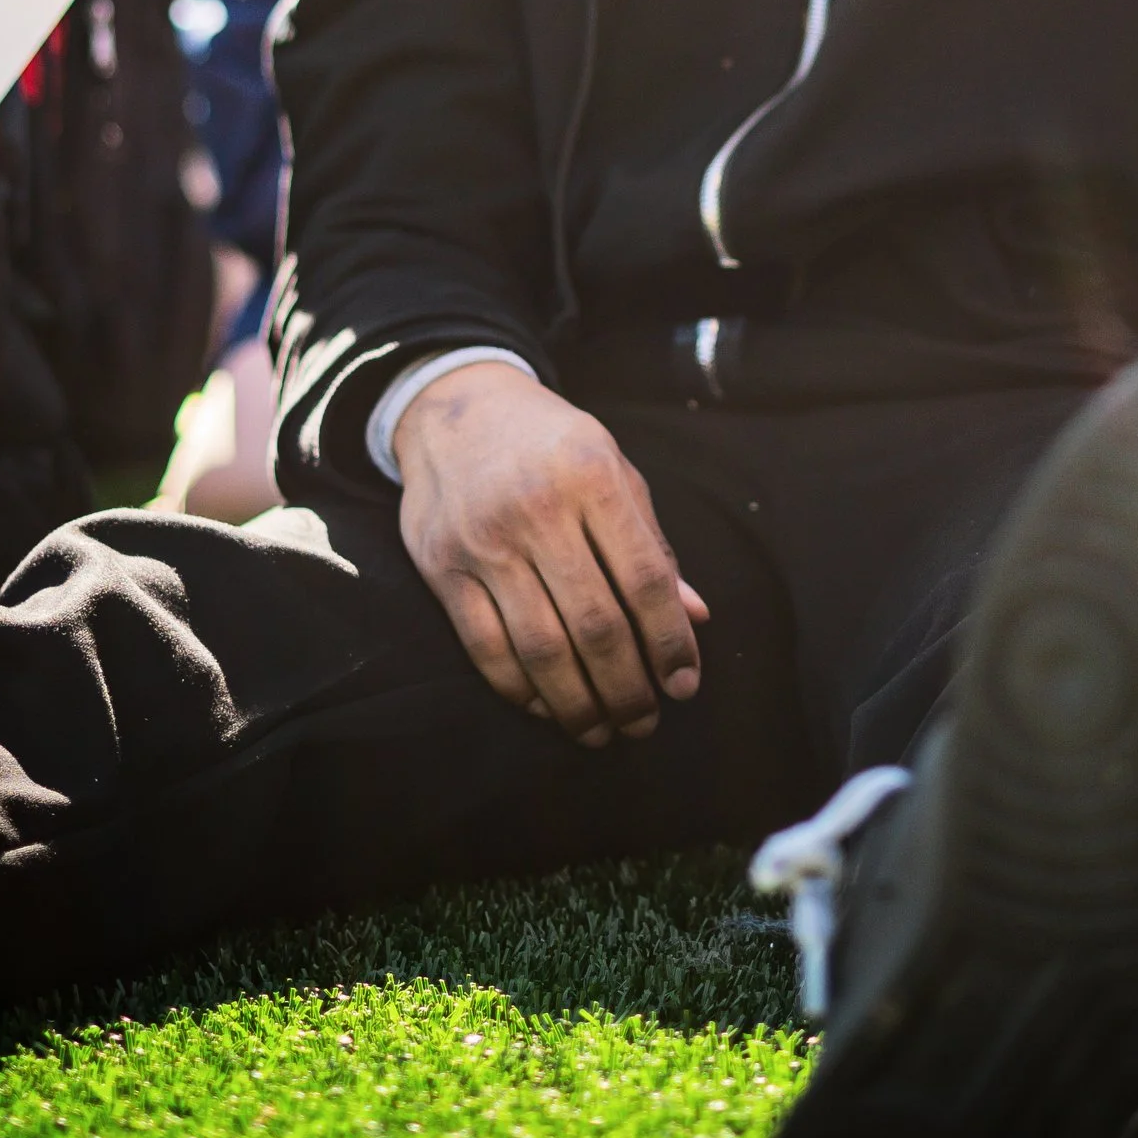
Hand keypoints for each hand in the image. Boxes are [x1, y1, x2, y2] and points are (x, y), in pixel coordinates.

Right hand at [394, 363, 706, 746]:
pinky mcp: (442, 567)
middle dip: (627, 688)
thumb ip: (653, 544)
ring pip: (540, 646)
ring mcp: (484, 541)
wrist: (455, 407)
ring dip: (577, 703)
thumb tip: (695, 615)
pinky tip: (545, 707)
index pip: (644, 579)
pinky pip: (484, 647)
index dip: (670, 641)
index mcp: (593, 477)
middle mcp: (537, 509)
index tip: (685, 685)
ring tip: (600, 731)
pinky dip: (519, 689)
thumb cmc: (551, 444)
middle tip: (644, 722)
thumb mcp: (614, 470)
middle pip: (595, 624)